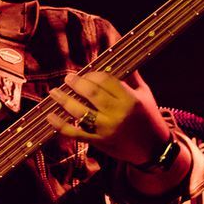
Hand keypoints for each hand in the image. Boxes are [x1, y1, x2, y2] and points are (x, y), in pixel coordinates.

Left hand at [49, 71, 170, 164]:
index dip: (92, 74)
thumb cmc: (148, 116)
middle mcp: (117, 114)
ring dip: (64, 100)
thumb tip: (120, 56)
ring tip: (54, 92)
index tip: (85, 73)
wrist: (153, 148)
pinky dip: (60, 125)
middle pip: (91, 93)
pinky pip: (75, 133)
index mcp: (130, 99)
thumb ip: (131, 76)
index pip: (106, 80)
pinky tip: (50, 116)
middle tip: (67, 79)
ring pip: (80, 112)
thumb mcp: (144, 94)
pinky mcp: (98, 142)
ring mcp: (106, 129)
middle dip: (76, 83)